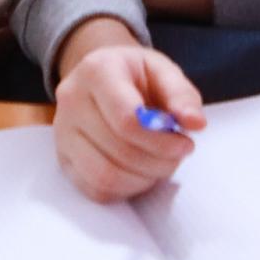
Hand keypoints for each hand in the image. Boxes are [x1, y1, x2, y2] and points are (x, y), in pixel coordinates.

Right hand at [54, 32, 205, 202]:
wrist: (102, 77)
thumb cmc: (136, 75)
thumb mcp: (163, 71)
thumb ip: (182, 96)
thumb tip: (195, 123)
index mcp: (97, 70)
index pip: (126, 118)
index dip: (161, 139)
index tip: (185, 141)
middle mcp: (71, 100)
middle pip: (118, 150)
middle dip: (158, 161)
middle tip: (178, 155)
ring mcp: (63, 132)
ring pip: (104, 175)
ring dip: (143, 179)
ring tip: (160, 165)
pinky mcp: (63, 159)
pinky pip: (95, 189)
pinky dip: (125, 189)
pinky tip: (141, 173)